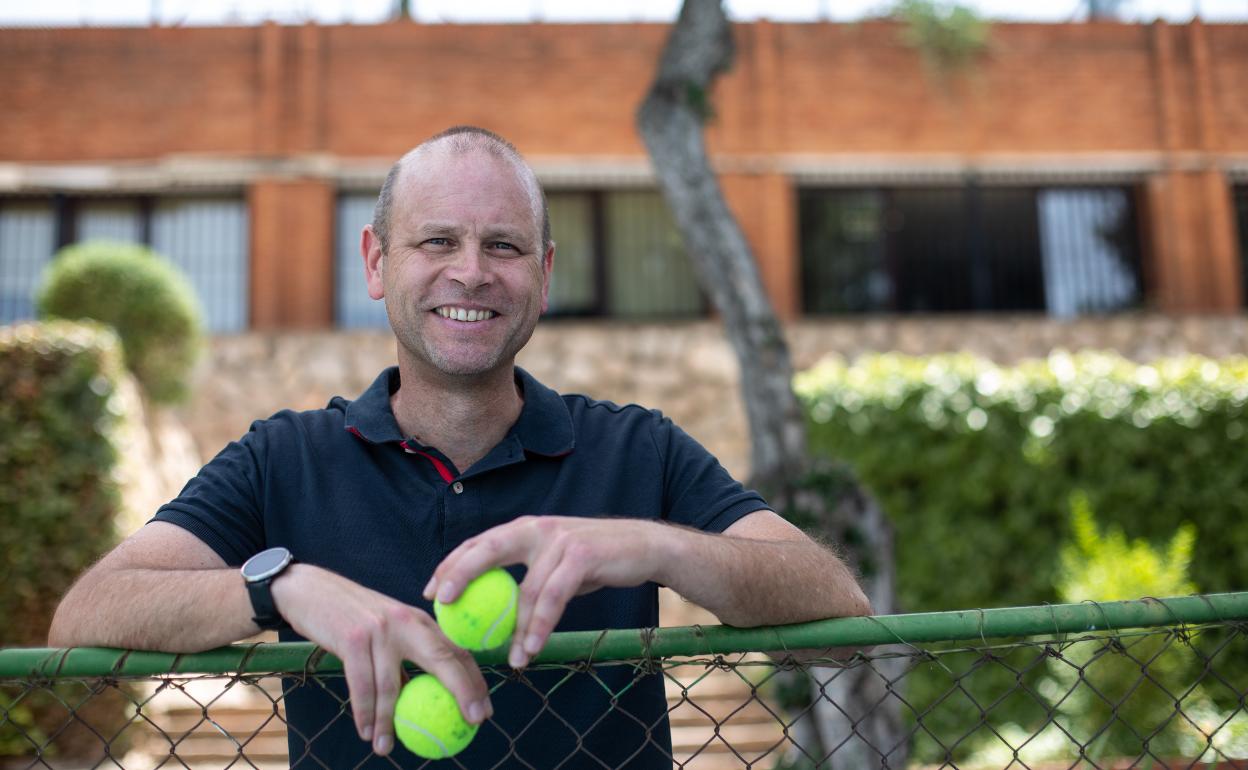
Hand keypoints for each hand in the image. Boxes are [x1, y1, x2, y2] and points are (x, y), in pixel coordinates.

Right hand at [271, 564, 490, 755]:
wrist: (312, 591)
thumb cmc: (354, 618)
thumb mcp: (387, 630)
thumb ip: (407, 657)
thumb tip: (428, 699)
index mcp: (420, 621)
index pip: (456, 650)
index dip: (475, 680)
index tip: (484, 711)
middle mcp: (406, 621)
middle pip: (442, 659)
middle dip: (463, 690)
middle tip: (471, 722)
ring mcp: (380, 630)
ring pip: (392, 685)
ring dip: (390, 722)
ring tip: (387, 748)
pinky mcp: (353, 639)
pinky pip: (361, 686)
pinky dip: (364, 713)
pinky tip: (366, 733)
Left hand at [423, 516, 667, 668]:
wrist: (645, 548)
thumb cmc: (597, 561)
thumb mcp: (555, 565)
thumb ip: (527, 579)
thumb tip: (495, 613)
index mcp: (526, 529)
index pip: (479, 543)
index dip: (451, 565)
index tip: (431, 592)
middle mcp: (537, 529)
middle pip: (487, 549)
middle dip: (459, 574)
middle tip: (442, 606)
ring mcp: (559, 540)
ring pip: (525, 588)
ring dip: (515, 627)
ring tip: (509, 658)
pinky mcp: (581, 556)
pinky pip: (553, 597)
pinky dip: (540, 625)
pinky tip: (532, 647)